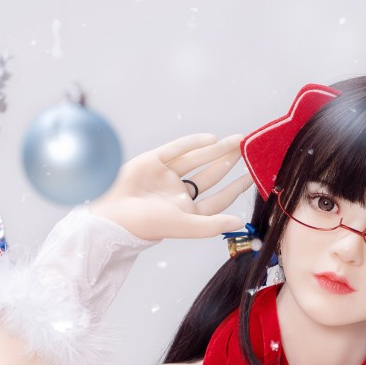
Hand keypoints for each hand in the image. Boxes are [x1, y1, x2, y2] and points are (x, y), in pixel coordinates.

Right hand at [86, 133, 254, 241]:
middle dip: (228, 163)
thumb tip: (240, 222)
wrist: (112, 213)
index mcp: (188, 211)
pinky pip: (177, 149)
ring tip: (236, 141)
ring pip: (196, 160)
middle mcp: (178, 194)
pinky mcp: (153, 161)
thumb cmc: (148, 224)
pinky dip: (194, 143)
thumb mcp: (185, 225)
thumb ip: (213, 224)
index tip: (253, 177)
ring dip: (216, 151)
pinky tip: (211, 139)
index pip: (218, 199)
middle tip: (247, 150)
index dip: (236, 188)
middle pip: (210, 176)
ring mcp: (166, 177)